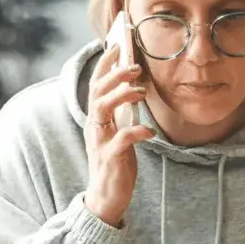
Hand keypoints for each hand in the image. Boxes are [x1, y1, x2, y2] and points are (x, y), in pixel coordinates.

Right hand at [82, 53, 154, 226]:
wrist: (106, 198)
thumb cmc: (115, 162)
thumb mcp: (118, 132)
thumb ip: (122, 112)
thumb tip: (134, 88)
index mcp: (96, 119)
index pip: (96, 85)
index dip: (104, 64)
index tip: (117, 45)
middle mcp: (94, 127)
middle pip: (97, 92)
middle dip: (115, 75)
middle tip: (135, 66)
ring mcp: (100, 142)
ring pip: (102, 110)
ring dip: (121, 96)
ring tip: (141, 91)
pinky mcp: (110, 158)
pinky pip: (121, 140)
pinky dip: (136, 131)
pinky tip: (150, 130)